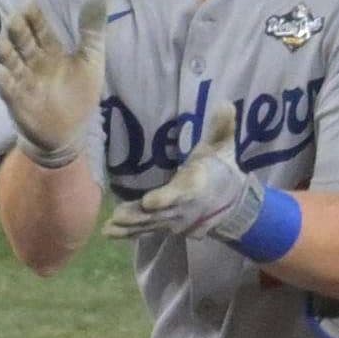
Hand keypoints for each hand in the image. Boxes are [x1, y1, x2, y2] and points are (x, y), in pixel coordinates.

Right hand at [0, 0, 106, 168]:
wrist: (69, 132)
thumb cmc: (78, 94)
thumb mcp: (91, 61)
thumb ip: (92, 32)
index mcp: (50, 51)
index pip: (40, 29)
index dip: (35, 18)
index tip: (29, 3)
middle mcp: (33, 63)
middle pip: (23, 42)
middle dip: (18, 31)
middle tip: (15, 19)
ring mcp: (23, 81)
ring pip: (10, 63)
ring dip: (5, 53)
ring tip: (1, 43)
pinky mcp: (18, 102)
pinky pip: (8, 90)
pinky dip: (3, 82)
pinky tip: (0, 73)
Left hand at [103, 108, 262, 240]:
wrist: (230, 196)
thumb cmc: (221, 164)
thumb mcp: (224, 144)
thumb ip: (223, 127)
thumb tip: (226, 104)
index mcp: (198, 184)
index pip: (183, 193)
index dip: (166, 198)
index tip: (149, 202)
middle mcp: (187, 206)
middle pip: (162, 213)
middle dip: (140, 216)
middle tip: (118, 216)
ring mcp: (176, 219)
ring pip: (151, 224)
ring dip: (130, 226)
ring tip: (109, 228)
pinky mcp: (167, 224)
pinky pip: (147, 230)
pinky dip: (129, 233)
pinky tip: (109, 232)